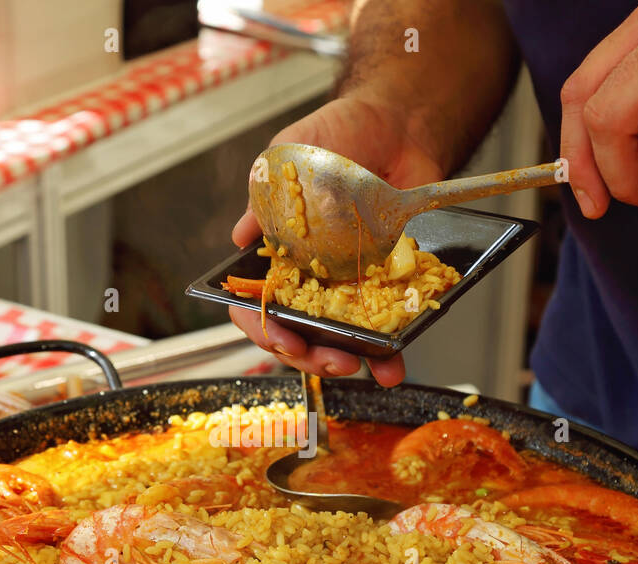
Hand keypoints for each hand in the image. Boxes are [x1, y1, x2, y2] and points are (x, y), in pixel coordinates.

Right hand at [228, 96, 444, 386]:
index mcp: (277, 255)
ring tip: (361, 366)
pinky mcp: (387, 284)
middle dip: (309, 355)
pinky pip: (384, 327)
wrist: (397, 123)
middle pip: (296, 333)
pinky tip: (394, 363)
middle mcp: (308, 278)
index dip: (263, 329)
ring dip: (347, 361)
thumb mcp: (288, 155)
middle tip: (329, 358)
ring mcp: (347, 285)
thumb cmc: (335, 136)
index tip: (282, 337)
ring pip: (339, 339)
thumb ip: (264, 198)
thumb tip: (240, 237)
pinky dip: (389, 351)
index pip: (256, 305)